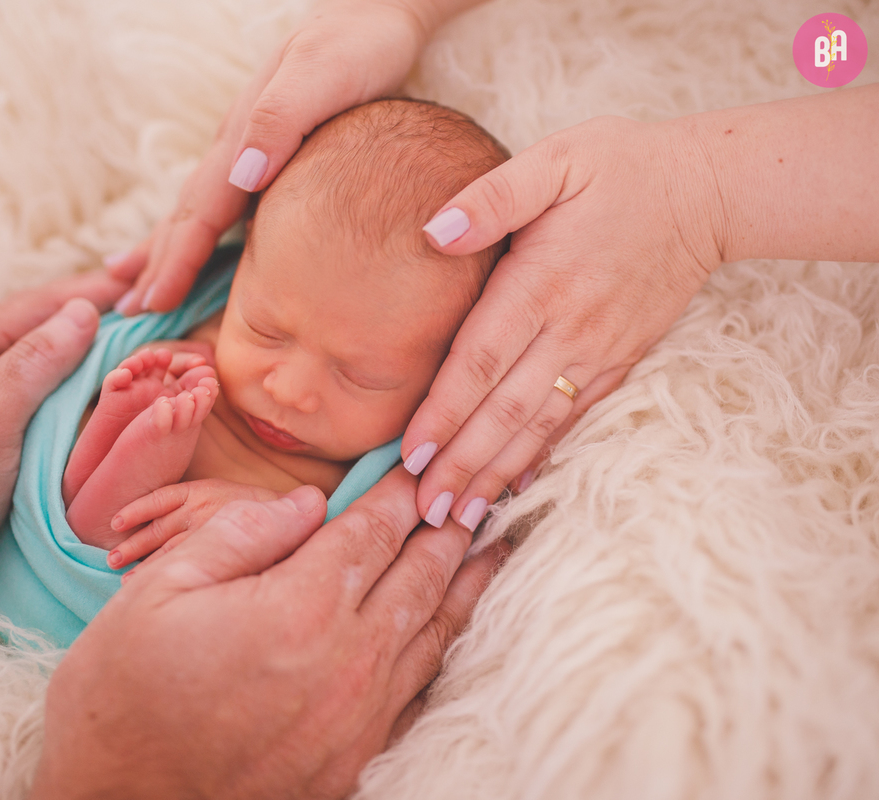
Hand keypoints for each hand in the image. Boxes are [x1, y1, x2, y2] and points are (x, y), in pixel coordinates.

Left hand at [0, 270, 127, 608]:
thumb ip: (32, 364)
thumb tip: (81, 312)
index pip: (38, 306)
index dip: (92, 292)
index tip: (143, 281)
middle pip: (38, 331)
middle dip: (92, 317)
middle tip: (148, 308)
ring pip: (39, 370)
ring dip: (85, 354)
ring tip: (133, 345)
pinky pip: (36, 406)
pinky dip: (72, 393)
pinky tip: (95, 401)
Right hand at [32, 472, 509, 798]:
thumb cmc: (122, 692)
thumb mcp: (159, 589)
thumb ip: (241, 533)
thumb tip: (308, 502)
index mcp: (298, 606)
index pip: (372, 531)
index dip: (401, 492)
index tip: (421, 465)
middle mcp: (345, 661)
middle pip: (419, 575)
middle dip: (449, 527)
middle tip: (477, 491)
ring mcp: (358, 717)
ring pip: (433, 632)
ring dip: (467, 581)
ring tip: (492, 545)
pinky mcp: (354, 759)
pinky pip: (419, 692)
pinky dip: (445, 647)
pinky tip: (456, 628)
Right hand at [108, 0, 438, 314]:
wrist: (372, 11)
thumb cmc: (354, 46)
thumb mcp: (320, 75)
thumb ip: (279, 121)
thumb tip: (242, 178)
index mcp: (242, 138)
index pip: (200, 212)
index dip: (176, 261)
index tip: (153, 304)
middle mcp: (235, 147)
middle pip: (185, 216)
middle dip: (157, 266)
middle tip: (130, 312)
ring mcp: (246, 150)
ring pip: (197, 211)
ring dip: (167, 251)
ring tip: (137, 286)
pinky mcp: (266, 151)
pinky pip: (224, 203)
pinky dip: (200, 232)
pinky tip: (197, 246)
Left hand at [406, 115, 720, 526]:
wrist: (705, 190)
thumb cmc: (619, 167)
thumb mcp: (554, 159)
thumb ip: (493, 196)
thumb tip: (436, 230)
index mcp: (541, 282)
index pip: (480, 361)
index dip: (444, 413)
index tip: (412, 456)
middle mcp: (569, 329)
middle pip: (504, 411)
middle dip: (461, 465)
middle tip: (424, 512)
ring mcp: (598, 352)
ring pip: (538, 428)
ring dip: (495, 476)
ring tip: (459, 519)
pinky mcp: (620, 362)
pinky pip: (574, 421)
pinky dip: (541, 459)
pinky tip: (513, 488)